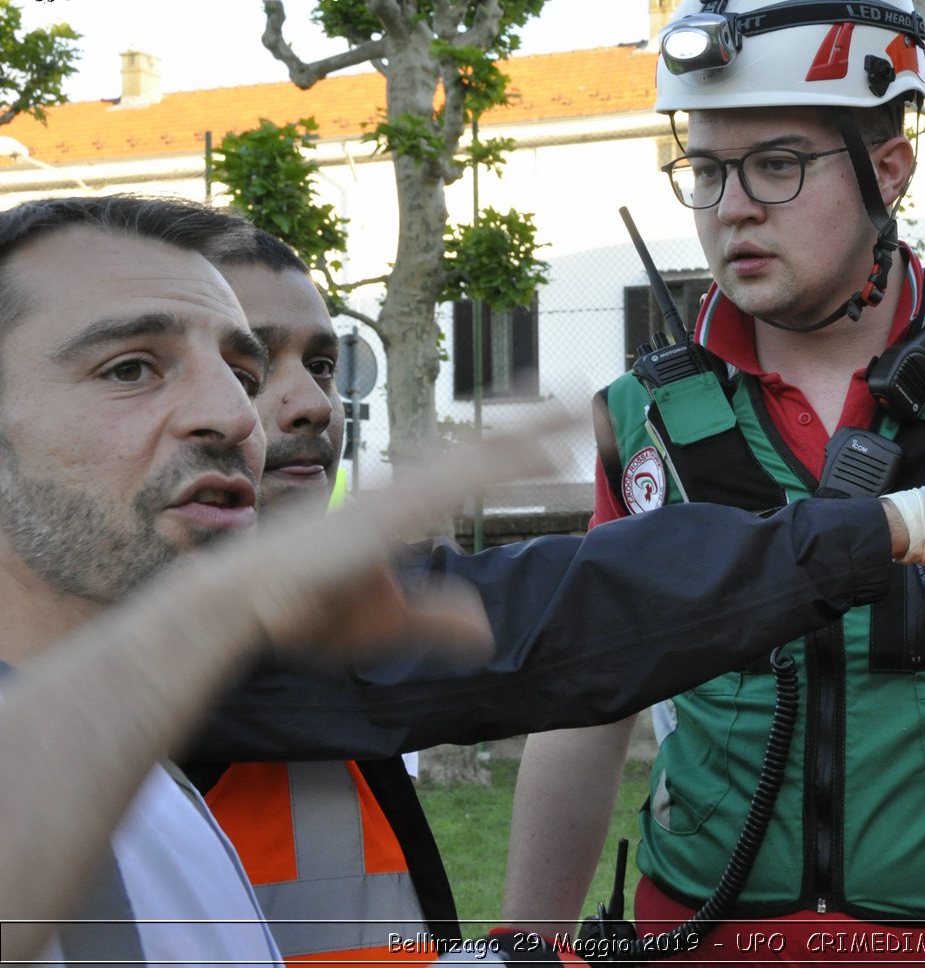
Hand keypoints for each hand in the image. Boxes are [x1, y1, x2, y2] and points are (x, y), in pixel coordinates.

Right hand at [172, 405, 580, 662]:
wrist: (240, 607)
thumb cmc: (301, 609)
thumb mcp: (386, 624)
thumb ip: (438, 621)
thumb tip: (486, 632)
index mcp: (404, 508)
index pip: (470, 467)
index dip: (514, 445)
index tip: (556, 428)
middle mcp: (405, 493)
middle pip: (481, 449)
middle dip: (533, 423)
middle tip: (580, 396)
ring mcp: (396, 500)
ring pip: (475, 457)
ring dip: (528, 431)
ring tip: (576, 406)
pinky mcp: (385, 518)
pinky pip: (452, 485)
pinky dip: (497, 465)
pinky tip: (538, 454)